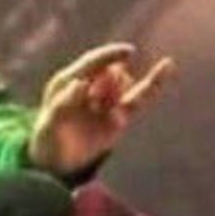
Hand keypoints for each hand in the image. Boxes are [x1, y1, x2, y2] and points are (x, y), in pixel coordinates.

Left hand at [27, 43, 174, 176]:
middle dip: (110, 85)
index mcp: (67, 81)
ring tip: (101, 112)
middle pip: (111, 72)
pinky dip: (154, 82)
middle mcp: (88, 85)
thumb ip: (63, 103)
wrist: (59, 163)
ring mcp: (105, 99)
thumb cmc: (48, 140)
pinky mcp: (120, 114)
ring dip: (118, 95)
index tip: (129, 52)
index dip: (111, 55)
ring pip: (124, 84)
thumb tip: (79, 82)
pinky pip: (140, 96)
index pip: (93, 61)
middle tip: (95, 106)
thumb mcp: (50, 123)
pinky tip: (167, 64)